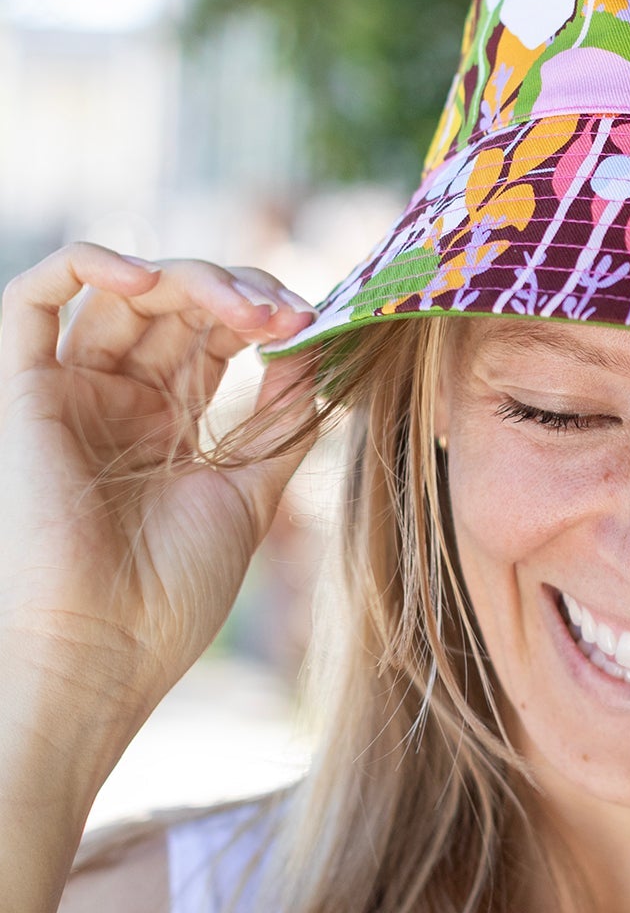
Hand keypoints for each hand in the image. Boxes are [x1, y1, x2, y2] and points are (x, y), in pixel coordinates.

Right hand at [0, 241, 319, 744]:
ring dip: (189, 279)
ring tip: (244, 309)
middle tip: (287, 316)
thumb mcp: (251, 493)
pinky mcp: (23, 389)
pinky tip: (146, 277)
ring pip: (121, 289)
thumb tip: (317, 346)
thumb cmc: (173, 594)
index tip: (315, 326)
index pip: (216, 333)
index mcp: (171, 422)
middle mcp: (120, 398)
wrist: (108, 649)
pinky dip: (86, 263)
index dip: (265, 314)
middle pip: (175, 303)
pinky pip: (32, 296)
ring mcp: (73, 390)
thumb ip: (281, 419)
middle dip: (239, 293)